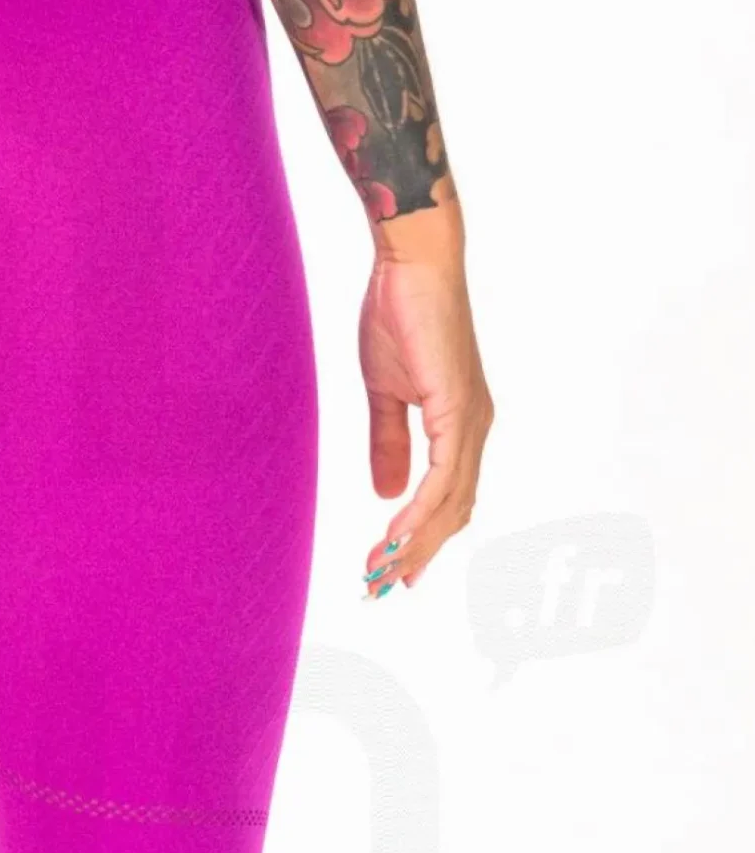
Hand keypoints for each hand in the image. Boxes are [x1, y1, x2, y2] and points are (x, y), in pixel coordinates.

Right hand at [358, 205, 492, 596]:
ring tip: (382, 572)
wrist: (410, 265)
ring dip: (415, 543)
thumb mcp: (385, 393)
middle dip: (416, 554)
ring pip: (450, 503)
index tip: (388, 569)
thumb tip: (387, 494)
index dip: (420, 538)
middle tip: (380, 588)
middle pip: (453, 512)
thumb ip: (388, 443)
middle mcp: (473, 428)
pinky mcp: (456, 408)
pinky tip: (397, 536)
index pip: (446, 498)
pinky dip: (420, 512)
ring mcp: (470, 420)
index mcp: (459, 424)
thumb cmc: (398, 314)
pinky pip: (443, 477)